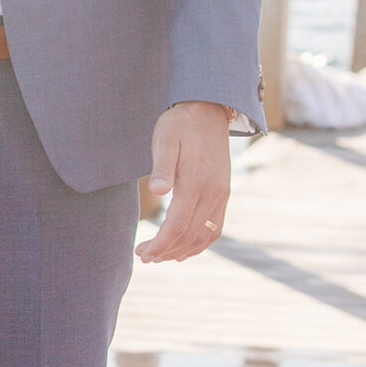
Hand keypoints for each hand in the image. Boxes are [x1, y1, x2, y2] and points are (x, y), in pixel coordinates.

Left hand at [137, 102, 231, 263]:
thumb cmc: (180, 125)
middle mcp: (213, 193)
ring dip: (182, 250)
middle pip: (190, 236)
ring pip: (204, 236)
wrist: (208, 110)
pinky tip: (184, 248)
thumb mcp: (164, 140)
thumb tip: (157, 192)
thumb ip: (162, 167)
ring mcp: (221, 194)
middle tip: (144, 256)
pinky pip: (215, 227)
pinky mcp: (224, 193)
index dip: (159, 244)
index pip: (176, 226)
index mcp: (196, 182)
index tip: (142, 253)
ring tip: (160, 256)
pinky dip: (200, 243)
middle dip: (166, 251)